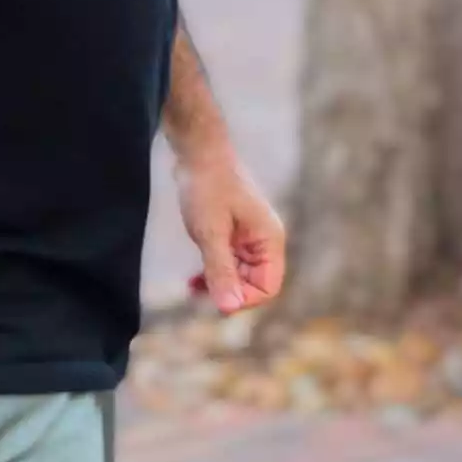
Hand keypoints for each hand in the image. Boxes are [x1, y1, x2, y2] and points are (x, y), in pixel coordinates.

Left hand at [175, 154, 286, 315]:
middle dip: (227, 292)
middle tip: (195, 292)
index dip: (243, 299)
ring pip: (240, 277)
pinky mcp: (234, 235)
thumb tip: (229, 308)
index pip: (267, 288)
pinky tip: (193, 279)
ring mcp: (250, 239)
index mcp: (269, 241)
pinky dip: (213, 273)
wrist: (198, 153)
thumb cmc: (207, 187)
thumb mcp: (210, 233)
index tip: (214, 298)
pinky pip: (229, 265)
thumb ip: (220, 271)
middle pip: (254, 285)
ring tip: (191, 287)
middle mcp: (265, 242)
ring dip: (218, 285)